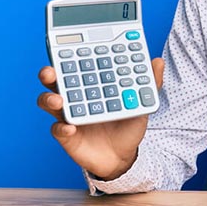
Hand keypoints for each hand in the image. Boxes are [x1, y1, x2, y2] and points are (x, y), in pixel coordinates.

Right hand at [37, 58, 164, 180]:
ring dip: (49, 99)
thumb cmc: (127, 126)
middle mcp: (74, 97)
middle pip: (54, 81)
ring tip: (58, 100)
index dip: (68, 56)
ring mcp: (68, 115)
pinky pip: (57, 129)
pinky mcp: (66, 135)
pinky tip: (70, 127)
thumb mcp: (140, 104)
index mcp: (90, 84)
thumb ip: (149, 84)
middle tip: (50, 71)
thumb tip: (158, 61)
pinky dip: (62, 128)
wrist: (123, 156)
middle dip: (49, 73)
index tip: (68, 49)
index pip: (75, 65)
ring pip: (48, 102)